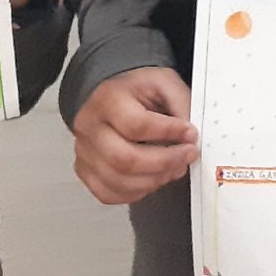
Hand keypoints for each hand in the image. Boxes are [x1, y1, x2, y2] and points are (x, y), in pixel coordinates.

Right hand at [72, 67, 198, 205]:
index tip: (190, 134)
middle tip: (187, 156)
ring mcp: (84, 152)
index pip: (136, 125)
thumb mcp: (163, 82)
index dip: (168, 133)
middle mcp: (90, 127)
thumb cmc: (136, 90)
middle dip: (165, 162)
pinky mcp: (85, 171)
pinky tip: (153, 178)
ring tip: (175, 168)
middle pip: (125, 159)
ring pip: (118, 181)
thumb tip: (190, 135)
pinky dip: (137, 192)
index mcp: (108, 99)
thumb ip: (181, 103)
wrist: (111, 96)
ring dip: (155, 180)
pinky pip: (109, 194)